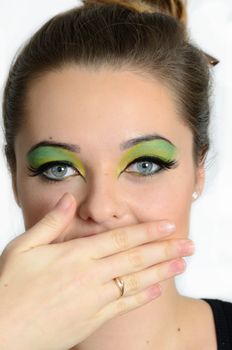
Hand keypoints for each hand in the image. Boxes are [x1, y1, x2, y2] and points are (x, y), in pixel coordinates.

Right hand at [0, 192, 193, 349]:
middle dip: (165, 250)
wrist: (2, 332)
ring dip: (162, 271)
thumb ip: (52, 222)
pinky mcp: (92, 320)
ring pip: (136, 281)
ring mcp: (94, 300)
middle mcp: (90, 276)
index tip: (168, 225)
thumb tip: (70, 198)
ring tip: (181, 264)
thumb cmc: (10, 286)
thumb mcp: (23, 247)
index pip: (121, 238)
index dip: (147, 231)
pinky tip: (157, 289)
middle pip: (136, 258)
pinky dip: (143, 296)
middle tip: (188, 244)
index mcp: (76, 255)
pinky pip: (125, 306)